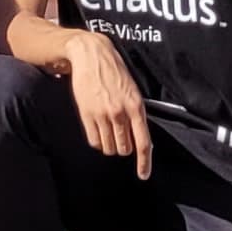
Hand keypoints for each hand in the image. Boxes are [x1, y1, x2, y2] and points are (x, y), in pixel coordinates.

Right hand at [66, 31, 151, 174]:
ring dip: (110, 144)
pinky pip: (94, 141)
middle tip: (121, 136)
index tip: (143, 175)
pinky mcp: (86, 114)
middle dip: (124, 147)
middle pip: (124, 148)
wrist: (91, 55)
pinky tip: (98, 130)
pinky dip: (97, 141)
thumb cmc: (115, 72)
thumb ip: (137, 114)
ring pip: (109, 147)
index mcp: (136, 107)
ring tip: (108, 131)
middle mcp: (120, 113)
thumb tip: (142, 139)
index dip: (144, 162)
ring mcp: (102, 115)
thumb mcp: (133, 91)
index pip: (143, 142)